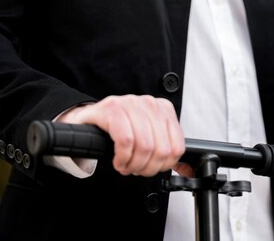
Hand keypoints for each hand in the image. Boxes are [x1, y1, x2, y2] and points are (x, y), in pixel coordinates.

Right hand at [57, 94, 185, 176]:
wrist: (89, 120)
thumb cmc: (120, 129)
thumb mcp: (148, 135)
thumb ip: (166, 148)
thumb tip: (184, 169)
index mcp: (164, 109)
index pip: (177, 146)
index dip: (164, 165)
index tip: (152, 168)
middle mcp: (150, 104)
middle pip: (161, 149)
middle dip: (148, 168)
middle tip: (136, 170)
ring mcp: (130, 104)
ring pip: (145, 146)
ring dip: (134, 165)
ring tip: (126, 166)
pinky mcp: (112, 110)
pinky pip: (126, 140)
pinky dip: (123, 157)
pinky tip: (118, 161)